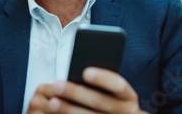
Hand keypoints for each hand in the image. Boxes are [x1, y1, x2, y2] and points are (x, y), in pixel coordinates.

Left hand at [27, 67, 144, 113]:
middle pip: (100, 102)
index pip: (118, 85)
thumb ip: (102, 83)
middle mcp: (127, 112)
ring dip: (69, 110)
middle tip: (57, 85)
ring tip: (52, 102)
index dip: (103, 78)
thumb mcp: (113, 92)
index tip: (85, 72)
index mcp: (129, 97)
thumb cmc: (111, 101)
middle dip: (77, 93)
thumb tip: (80, 71)